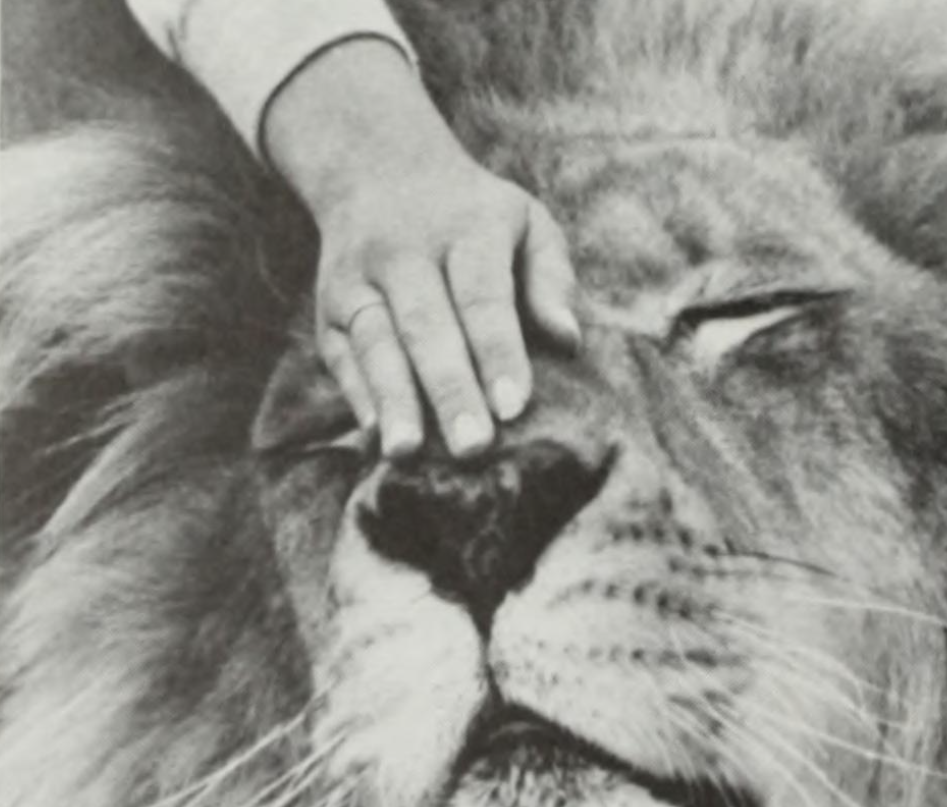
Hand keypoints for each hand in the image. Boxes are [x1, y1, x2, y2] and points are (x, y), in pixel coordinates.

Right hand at [264, 38, 579, 458]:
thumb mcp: (526, 223)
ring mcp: (359, 280)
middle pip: (426, 325)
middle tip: (472, 448)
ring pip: (375, 343)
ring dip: (392, 400)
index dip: (497, 352)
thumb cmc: (475, 216)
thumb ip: (552, 279)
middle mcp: (404, 252)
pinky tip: (377, 438)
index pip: (483, 296)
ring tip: (407, 453)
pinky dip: (357, 397)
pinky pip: (342, 356)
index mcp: (466, 228)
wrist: (377, 167)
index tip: (514, 408)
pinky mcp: (331, 310)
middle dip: (449, 389)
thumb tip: (570, 341)